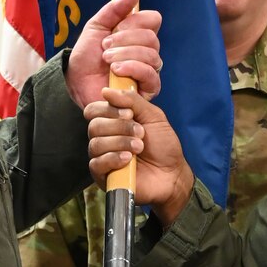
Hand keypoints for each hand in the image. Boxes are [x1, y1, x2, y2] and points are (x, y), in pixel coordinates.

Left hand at [66, 0, 161, 107]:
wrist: (75, 81)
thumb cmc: (87, 55)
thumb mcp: (97, 26)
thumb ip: (115, 8)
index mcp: (138, 35)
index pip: (153, 20)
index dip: (135, 22)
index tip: (115, 28)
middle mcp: (147, 52)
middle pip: (152, 38)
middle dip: (125, 40)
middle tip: (105, 47)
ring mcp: (149, 72)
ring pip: (151, 56)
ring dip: (126, 55)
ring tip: (107, 60)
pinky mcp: (147, 91)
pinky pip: (151, 76)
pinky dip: (133, 69)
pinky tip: (116, 71)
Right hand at [86, 86, 194, 222]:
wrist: (172, 173)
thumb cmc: (163, 146)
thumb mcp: (153, 116)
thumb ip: (132, 100)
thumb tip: (107, 91)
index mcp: (113, 122)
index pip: (94, 110)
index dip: (108, 109)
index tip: (129, 113)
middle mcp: (105, 138)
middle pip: (94, 126)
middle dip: (119, 127)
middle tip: (140, 133)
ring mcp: (102, 157)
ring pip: (96, 144)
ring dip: (120, 143)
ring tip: (139, 147)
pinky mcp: (103, 176)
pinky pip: (96, 164)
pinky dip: (113, 158)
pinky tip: (128, 159)